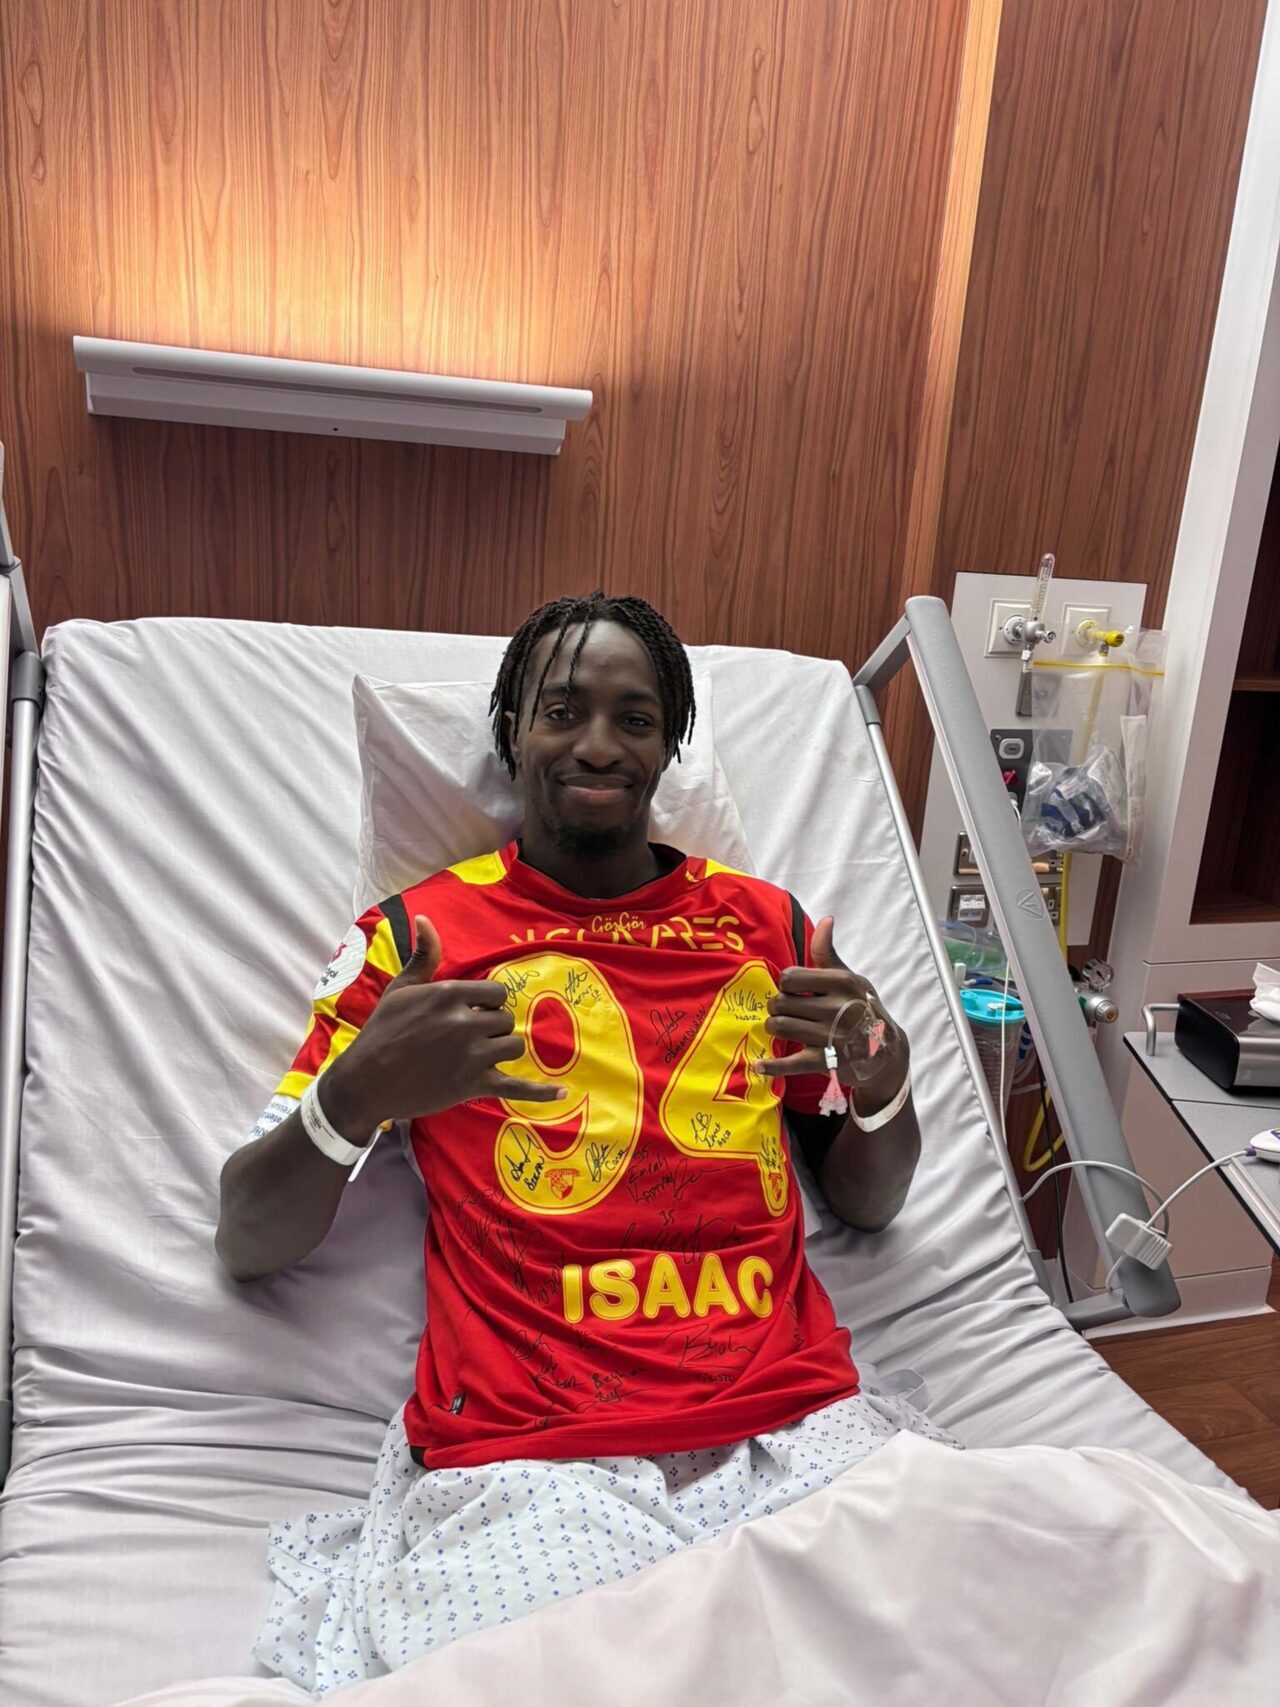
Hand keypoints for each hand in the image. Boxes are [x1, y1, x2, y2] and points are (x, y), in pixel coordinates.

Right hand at [321, 915, 567, 1133]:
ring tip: (479, 1056)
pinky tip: (562, 1094)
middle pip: (506, 1019)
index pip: (497, 992)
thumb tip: (425, 919)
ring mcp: (472, 1055)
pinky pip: (517, 1087)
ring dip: (501, 1050)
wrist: (365, 1081)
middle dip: (493, 1027)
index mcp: (450, 994)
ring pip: (512, 1046)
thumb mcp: (401, 989)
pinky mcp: (474, 1085)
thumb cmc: (382, 1031)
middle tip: (468, 1038)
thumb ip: (423, 956)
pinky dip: (540, 1092)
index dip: (488, 1003)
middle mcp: (465, 1022)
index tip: (472, 1013)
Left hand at [752, 916, 908, 1110]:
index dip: (785, 984)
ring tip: (780, 1026)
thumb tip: (826, 919)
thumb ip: (829, 953)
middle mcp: (838, 1008)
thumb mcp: (851, 978)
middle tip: (783, 1011)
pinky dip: (773, 1066)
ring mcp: (831, 1036)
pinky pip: (792, 1063)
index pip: (790, 978)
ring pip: (781, 1027)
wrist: (885, 1050)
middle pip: (781, 1003)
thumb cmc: (862, 1007)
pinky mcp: (826, 1061)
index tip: (792, 991)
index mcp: (841, 983)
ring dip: (774, 1027)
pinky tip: (758, 1065)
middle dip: (776, 1007)